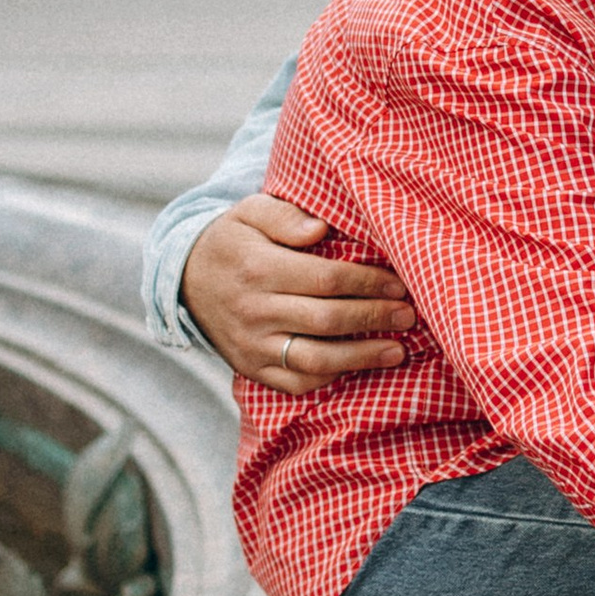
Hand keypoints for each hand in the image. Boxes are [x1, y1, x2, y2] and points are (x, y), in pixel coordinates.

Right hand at [182, 195, 414, 389]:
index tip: (399, 283)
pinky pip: (296, 383)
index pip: (326, 279)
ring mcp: (252, 346)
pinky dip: (330, 378)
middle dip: (374, 318)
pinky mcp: (251, 369)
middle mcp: (255, 311)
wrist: (184, 279)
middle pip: (327, 320)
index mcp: (259, 269)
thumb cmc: (232, 241)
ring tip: (398, 351)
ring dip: (362, 357)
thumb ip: (285, 216)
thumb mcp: (249, 212)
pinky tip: (358, 367)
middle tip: (409, 315)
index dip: (368, 283)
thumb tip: (320, 230)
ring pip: (316, 360)